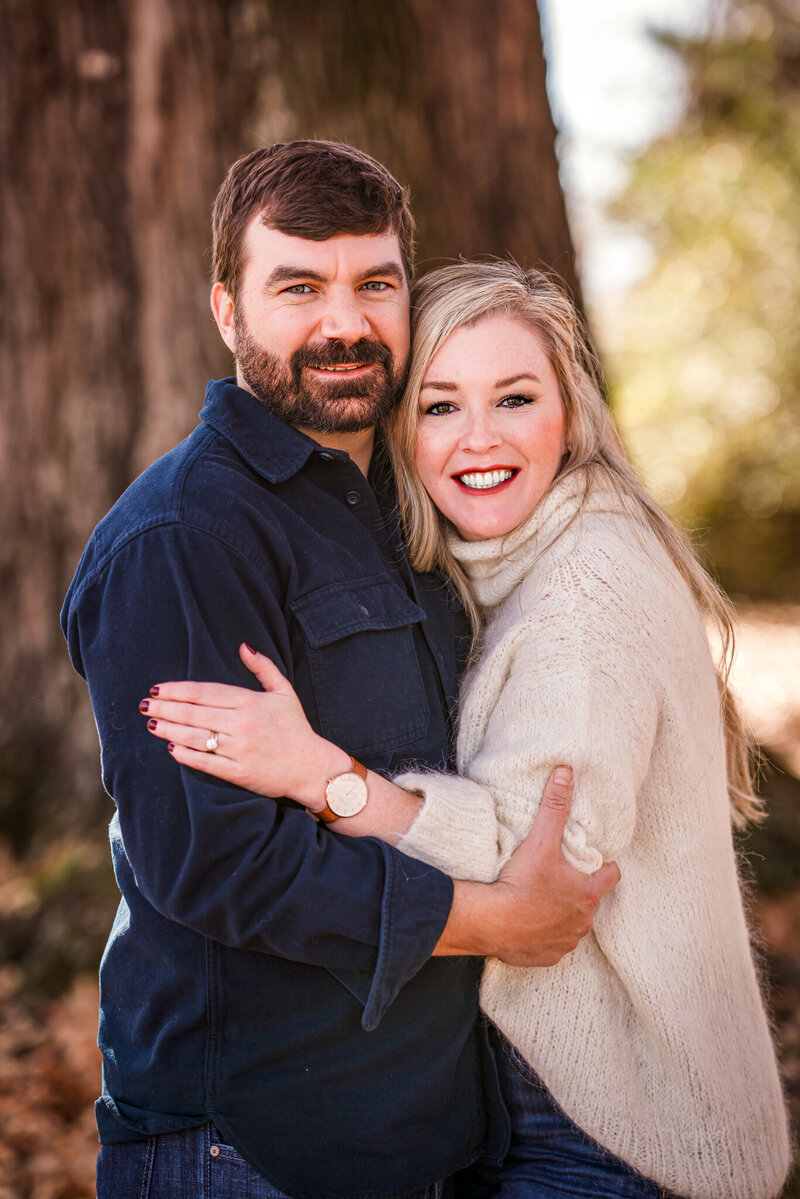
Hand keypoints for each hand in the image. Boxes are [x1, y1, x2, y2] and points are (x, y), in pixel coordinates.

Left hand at [141, 644, 345, 805]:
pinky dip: (187, 756)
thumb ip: (263, 667)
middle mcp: (243, 724)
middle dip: (165, 708)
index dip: (178, 690)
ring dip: (169, 731)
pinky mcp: (240, 773)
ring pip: (196, 738)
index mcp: (251, 702)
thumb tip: (243, 646)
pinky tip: (171, 749)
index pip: (205, 693)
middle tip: (144, 705)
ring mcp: (240, 750)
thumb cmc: (295, 728)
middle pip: (195, 714)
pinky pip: (207, 763)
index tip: (157, 688)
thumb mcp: (284, 691)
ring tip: (151, 724)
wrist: (311, 767)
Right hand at [436, 767, 619, 964]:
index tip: (589, 859)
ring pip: (572, 925)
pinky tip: (528, 923)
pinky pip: (552, 945)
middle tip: (559, 877)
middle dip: (579, 890)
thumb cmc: (521, 883)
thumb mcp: (541, 840)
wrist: (492, 921)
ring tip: (540, 899)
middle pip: (591, 901)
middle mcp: (583, 921)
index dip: (602, 865)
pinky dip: (544, 935)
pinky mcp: (546, 957)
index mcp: (588, 893)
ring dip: (561, 914)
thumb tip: (566, 773)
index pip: (611, 874)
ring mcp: (566, 942)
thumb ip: (555, 806)